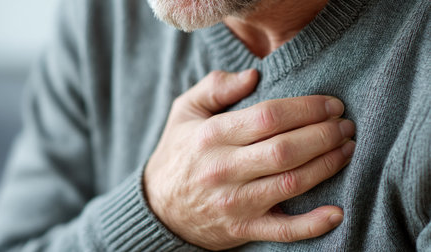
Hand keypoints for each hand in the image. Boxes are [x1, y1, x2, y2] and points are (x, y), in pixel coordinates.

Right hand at [144, 69, 354, 249]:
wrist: (159, 206)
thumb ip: (215, 87)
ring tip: (347, 149)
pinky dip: (313, 224)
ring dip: (327, 166)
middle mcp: (224, 170)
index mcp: (212, 136)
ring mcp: (235, 203)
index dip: (306, 108)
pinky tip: (337, 212)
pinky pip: (283, 231)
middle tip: (344, 126)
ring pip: (291, 184)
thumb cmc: (178, 153)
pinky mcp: (243, 229)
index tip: (330, 104)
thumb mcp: (185, 112)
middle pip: (285, 150)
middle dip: (324, 135)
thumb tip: (254, 74)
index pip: (269, 117)